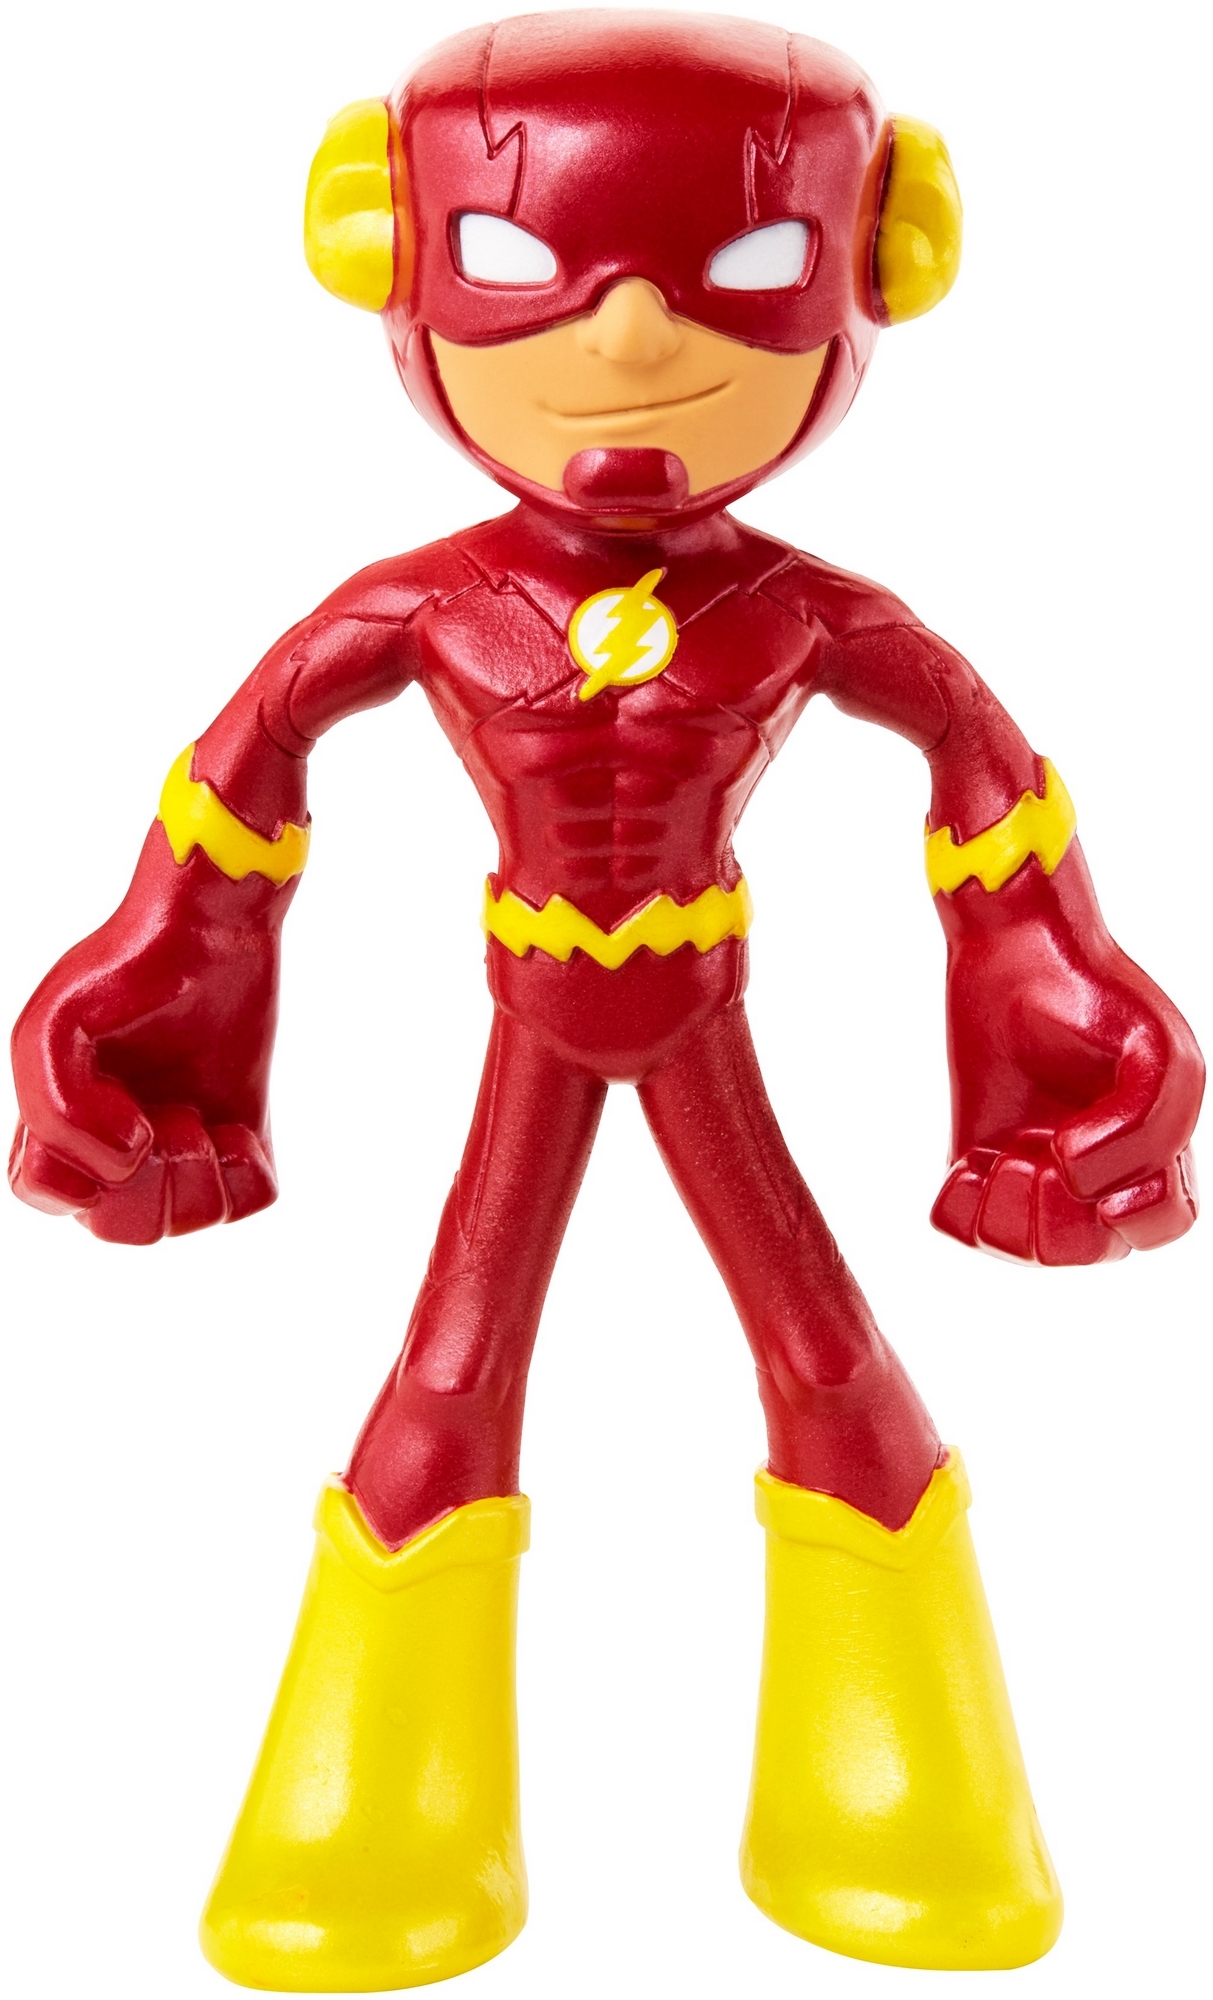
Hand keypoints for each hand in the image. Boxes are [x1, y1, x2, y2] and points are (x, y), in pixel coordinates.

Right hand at [10, 830, 283, 1243]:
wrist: (211, 929)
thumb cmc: (124, 972)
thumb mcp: (56, 1030)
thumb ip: (55, 1111)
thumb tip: (128, 1158)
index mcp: (61, 1128)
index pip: (50, 1200)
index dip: (82, 1177)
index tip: (119, 1120)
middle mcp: (118, 1148)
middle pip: (121, 1229)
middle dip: (150, 1181)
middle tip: (169, 1117)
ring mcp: (182, 1147)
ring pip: (185, 1223)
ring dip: (198, 1174)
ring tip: (200, 1119)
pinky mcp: (242, 1139)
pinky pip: (251, 1202)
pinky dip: (246, 1170)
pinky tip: (238, 1128)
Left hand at [931, 876, 1202, 1264]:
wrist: (1015, 954)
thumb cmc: (1095, 997)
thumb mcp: (1154, 1052)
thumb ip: (1147, 1127)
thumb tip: (1074, 1176)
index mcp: (1151, 1151)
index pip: (1158, 1227)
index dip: (1131, 1218)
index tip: (1087, 1162)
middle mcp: (1094, 1170)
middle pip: (1088, 1252)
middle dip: (1059, 1223)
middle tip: (1035, 1156)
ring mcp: (1034, 1167)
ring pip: (1026, 1250)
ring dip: (1010, 1217)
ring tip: (1002, 1159)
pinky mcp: (976, 1157)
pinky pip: (964, 1226)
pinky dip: (962, 1211)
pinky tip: (968, 1166)